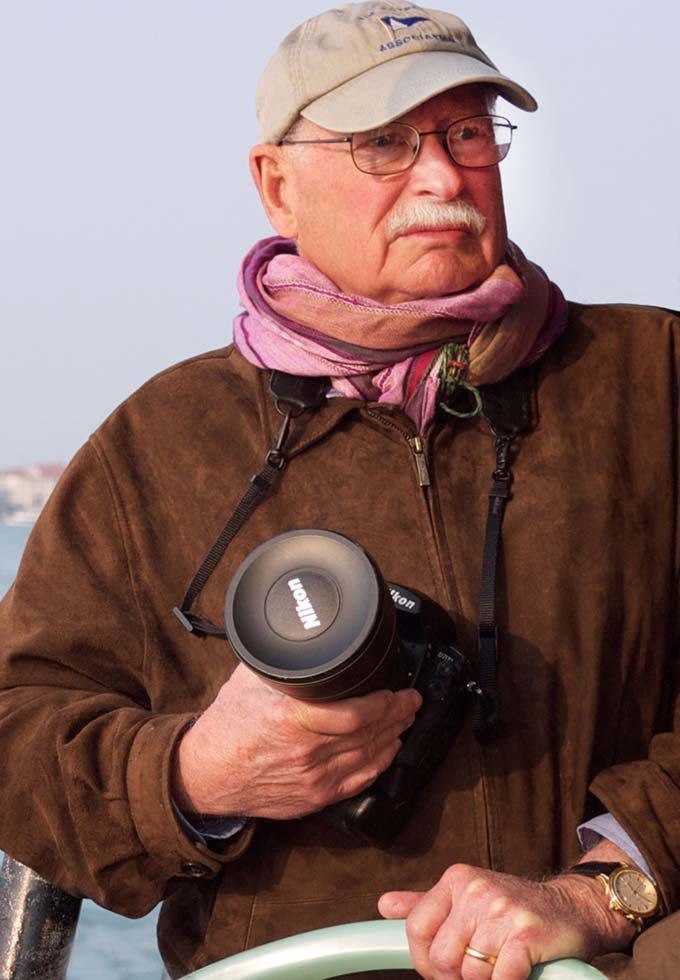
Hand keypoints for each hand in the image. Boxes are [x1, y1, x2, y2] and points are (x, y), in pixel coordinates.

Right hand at [172, 664, 421, 819]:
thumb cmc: (225, 727)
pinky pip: (358, 782)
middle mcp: (306, 752)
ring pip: (369, 757)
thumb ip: (281, 664)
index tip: (398, 689)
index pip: (356, 714)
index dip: (385, 703)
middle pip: (369, 734)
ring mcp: (313, 779)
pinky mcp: (314, 797)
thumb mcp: (249, 681)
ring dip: (394, 736)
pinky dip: (380, 764)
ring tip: (406, 719)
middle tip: (411, 699)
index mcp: (291, 720)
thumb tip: (302, 638)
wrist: (205, 775)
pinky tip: (390, 750)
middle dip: (398, 715)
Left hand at [378, 862, 635, 979]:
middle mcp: (476, 890)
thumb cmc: (513, 908)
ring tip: (501, 965)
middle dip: (457, 976)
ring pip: (469, 973)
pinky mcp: (526, 935)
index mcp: (456, 880)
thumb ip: (425, 904)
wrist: (571, 908)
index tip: (442, 970)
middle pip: (442, 958)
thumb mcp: (467, 896)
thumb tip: (384, 905)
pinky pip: (499, 979)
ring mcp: (502, 911)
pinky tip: (515, 973)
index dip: (425, 961)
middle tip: (479, 971)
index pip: (416, 929)